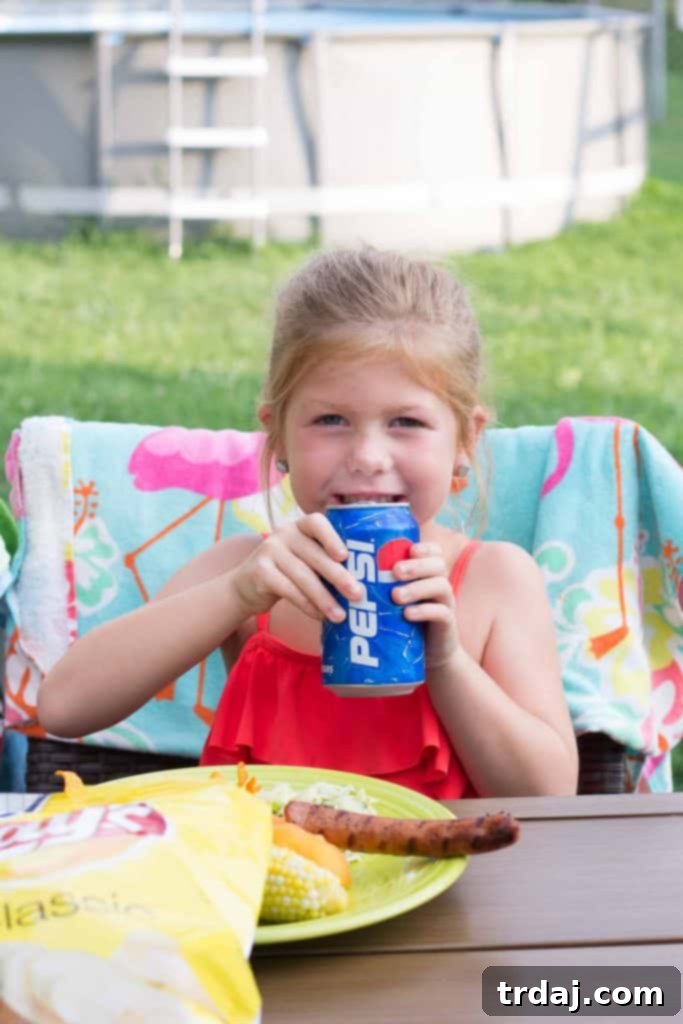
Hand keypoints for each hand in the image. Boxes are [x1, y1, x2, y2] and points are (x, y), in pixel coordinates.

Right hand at [230, 513, 362, 621]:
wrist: (246, 586)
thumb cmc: (287, 572)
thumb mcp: (304, 559)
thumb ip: (326, 562)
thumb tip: (363, 584)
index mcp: (300, 527)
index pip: (316, 522)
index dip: (332, 537)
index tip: (345, 556)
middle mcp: (284, 533)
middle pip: (315, 554)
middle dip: (338, 576)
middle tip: (357, 595)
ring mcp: (269, 551)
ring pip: (303, 576)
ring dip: (324, 599)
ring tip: (340, 616)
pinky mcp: (260, 572)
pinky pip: (289, 590)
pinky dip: (307, 606)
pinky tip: (320, 616)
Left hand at [391, 541, 458, 670]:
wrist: (429, 652)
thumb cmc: (404, 620)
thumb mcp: (393, 599)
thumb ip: (379, 585)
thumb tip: (341, 573)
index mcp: (428, 574)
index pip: (434, 552)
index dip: (425, 548)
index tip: (410, 550)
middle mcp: (439, 585)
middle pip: (438, 565)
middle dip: (417, 566)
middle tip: (395, 571)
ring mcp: (445, 603)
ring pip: (441, 586)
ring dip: (417, 588)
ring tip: (396, 596)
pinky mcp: (447, 624)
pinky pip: (442, 613)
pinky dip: (424, 611)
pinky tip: (407, 614)